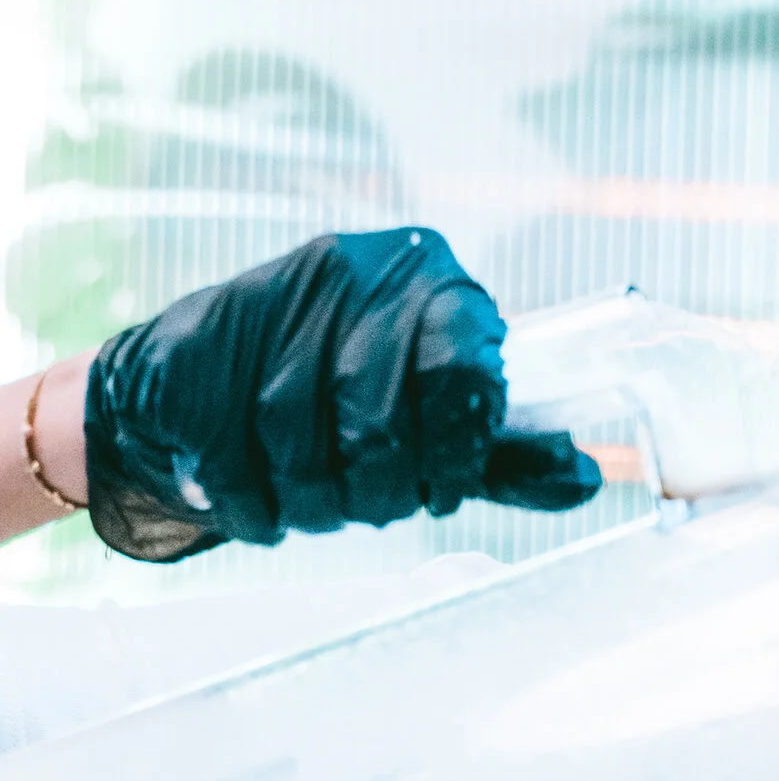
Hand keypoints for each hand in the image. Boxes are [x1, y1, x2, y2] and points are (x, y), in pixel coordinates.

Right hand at [82, 231, 600, 560]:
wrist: (202, 380)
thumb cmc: (342, 405)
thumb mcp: (434, 424)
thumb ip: (505, 455)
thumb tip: (584, 476)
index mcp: (431, 280)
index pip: (461, 370)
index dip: (456, 452)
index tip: (443, 490)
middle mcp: (353, 270)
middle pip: (375, 424)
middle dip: (379, 494)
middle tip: (375, 510)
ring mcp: (268, 297)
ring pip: (298, 443)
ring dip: (313, 507)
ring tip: (318, 509)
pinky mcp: (194, 342)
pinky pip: (229, 455)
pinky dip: (249, 507)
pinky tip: (261, 508)